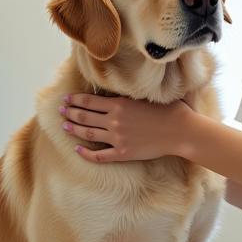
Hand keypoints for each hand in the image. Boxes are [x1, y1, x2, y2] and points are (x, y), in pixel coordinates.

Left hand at [59, 93, 192, 163]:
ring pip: (88, 134)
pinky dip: (86, 153)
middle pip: (84, 116)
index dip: (74, 100)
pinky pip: (99, 155)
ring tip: (65, 126)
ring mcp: (117, 138)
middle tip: (61, 111)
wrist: (181, 131)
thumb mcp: (146, 96)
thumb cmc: (169, 110)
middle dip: (70, 112)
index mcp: (119, 104)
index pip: (89, 101)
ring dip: (74, 129)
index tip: (66, 99)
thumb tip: (119, 87)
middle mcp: (114, 120)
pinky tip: (77, 149)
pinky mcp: (123, 153)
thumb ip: (129, 93)